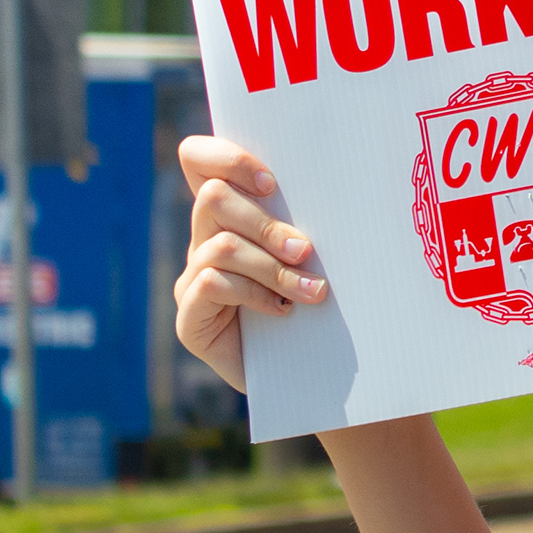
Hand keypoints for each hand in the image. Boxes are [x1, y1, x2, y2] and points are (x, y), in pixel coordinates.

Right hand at [172, 135, 324, 394]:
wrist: (309, 375)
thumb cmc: (320, 307)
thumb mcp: (315, 257)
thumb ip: (308, 222)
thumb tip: (343, 186)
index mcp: (231, 216)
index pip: (198, 160)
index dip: (226, 157)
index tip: (271, 182)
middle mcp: (204, 241)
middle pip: (213, 198)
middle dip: (266, 223)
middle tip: (305, 251)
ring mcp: (192, 280)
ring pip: (221, 246)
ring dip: (272, 267)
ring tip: (311, 291)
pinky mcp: (190, 318)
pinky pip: (212, 285)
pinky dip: (256, 295)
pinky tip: (283, 312)